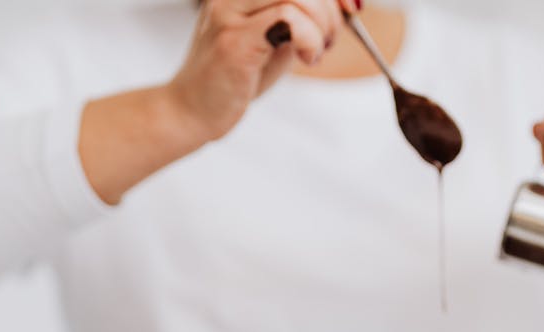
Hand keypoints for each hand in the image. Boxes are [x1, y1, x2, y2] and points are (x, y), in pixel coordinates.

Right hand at [168, 0, 358, 142]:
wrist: (192, 110)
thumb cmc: (234, 75)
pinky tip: (307, 57)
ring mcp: (229, 12)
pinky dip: (310, 38)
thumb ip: (301, 17)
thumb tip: (343, 5)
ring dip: (322, 25)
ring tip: (316, 51)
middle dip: (331, 7)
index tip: (351, 8)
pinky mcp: (234, 40)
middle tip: (330, 38)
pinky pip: (288, 20)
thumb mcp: (275, 37)